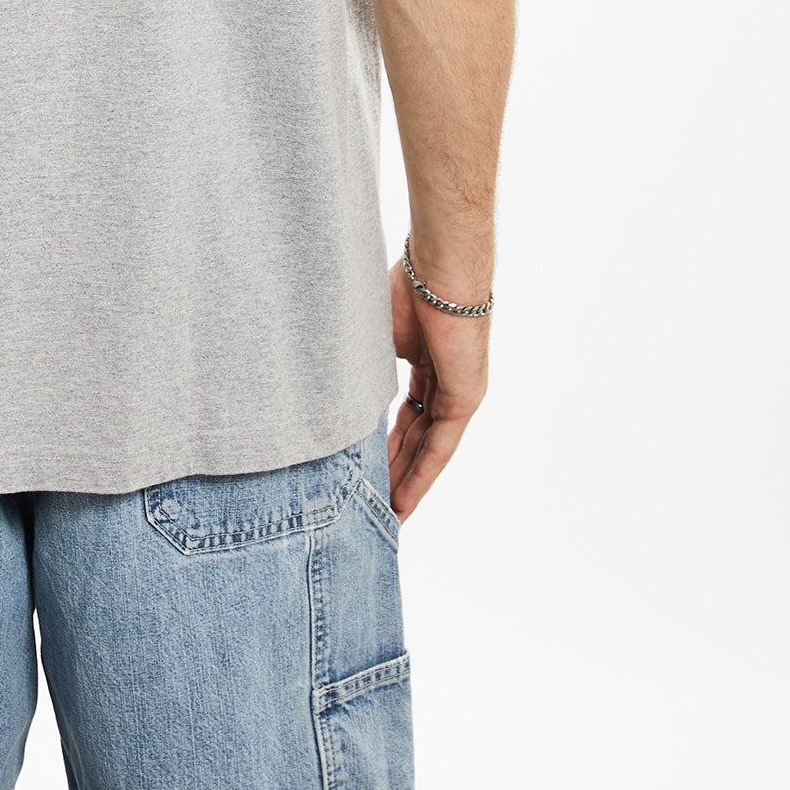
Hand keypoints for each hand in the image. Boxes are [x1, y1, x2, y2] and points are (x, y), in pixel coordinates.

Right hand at [386, 253, 489, 519]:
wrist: (438, 272)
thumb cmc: (403, 289)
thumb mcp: (373, 339)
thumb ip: (361, 370)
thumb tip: (324, 392)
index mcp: (422, 362)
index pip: (402, 415)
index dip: (382, 445)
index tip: (362, 470)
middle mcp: (444, 383)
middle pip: (413, 438)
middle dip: (391, 472)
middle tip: (368, 505)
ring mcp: (458, 393)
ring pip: (426, 449)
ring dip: (405, 482)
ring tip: (383, 517)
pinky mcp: (465, 399)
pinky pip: (440, 446)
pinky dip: (421, 475)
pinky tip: (403, 501)